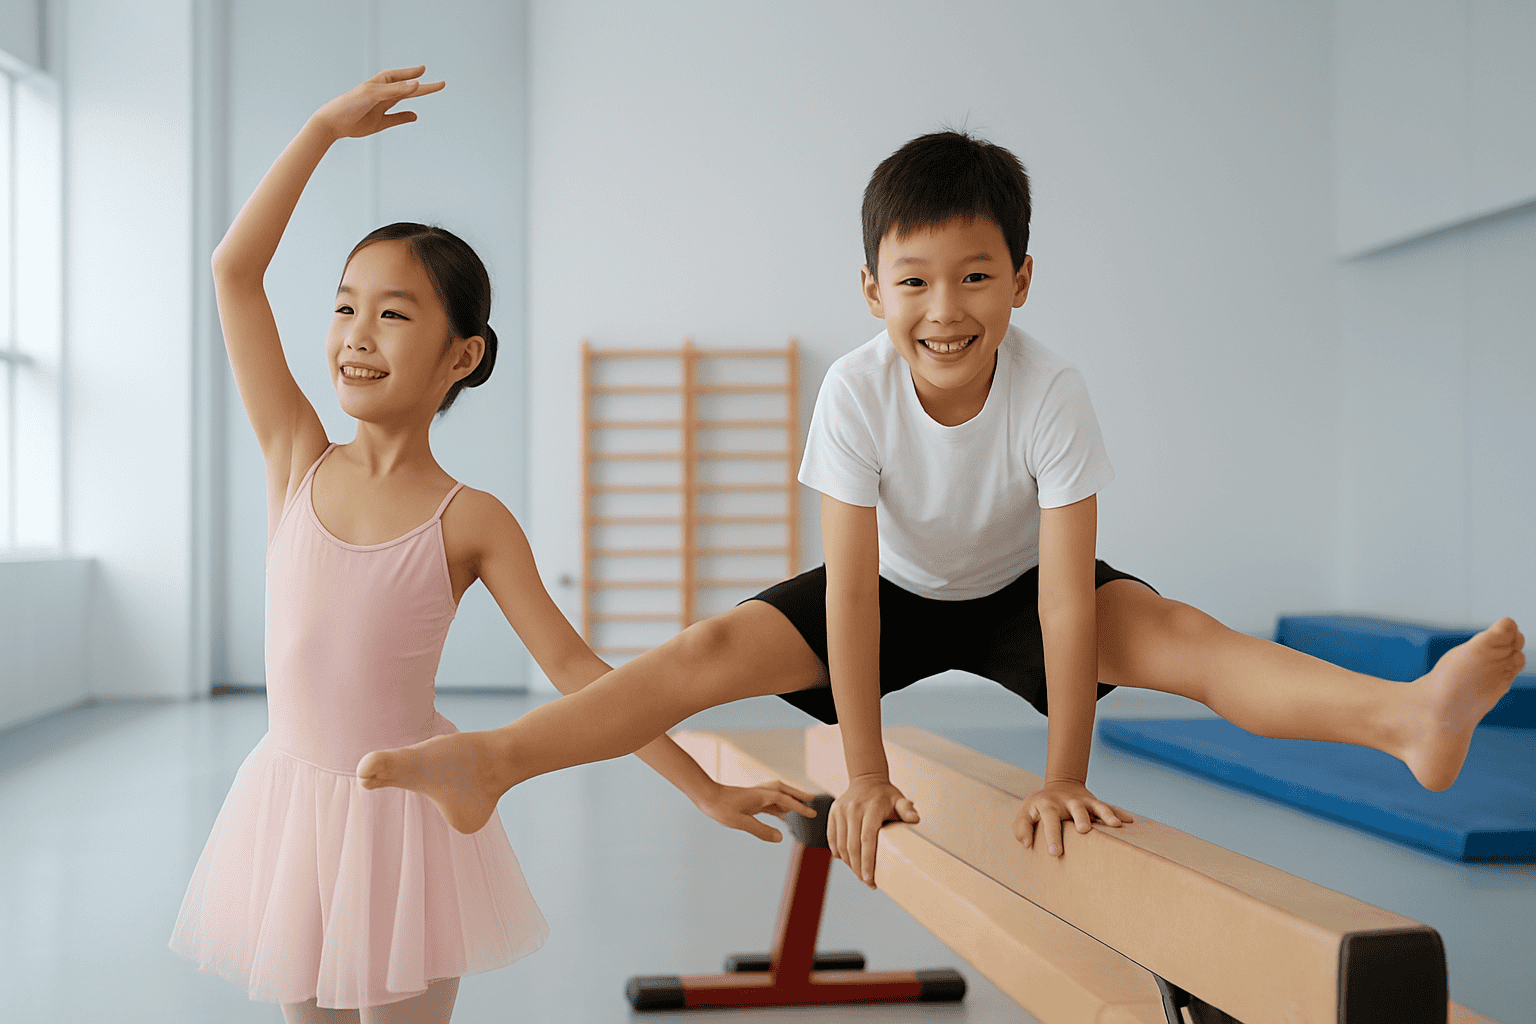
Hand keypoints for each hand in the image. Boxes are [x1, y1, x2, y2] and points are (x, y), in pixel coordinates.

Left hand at [312, 66, 444, 140]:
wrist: (333, 123)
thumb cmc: (350, 104)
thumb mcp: (374, 94)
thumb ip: (396, 90)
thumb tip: (417, 84)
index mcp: (379, 83)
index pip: (400, 76)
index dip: (411, 73)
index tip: (424, 69)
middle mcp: (382, 94)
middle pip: (407, 89)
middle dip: (423, 86)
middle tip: (440, 84)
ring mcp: (381, 108)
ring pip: (403, 101)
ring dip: (416, 97)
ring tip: (429, 91)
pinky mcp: (379, 122)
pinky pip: (396, 118)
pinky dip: (406, 117)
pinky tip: (414, 116)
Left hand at [696, 781, 818, 842]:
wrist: (707, 796)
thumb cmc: (722, 808)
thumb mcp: (740, 822)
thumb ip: (761, 830)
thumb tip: (780, 838)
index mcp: (761, 796)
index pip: (786, 800)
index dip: (799, 807)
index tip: (812, 813)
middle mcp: (761, 793)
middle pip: (785, 791)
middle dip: (799, 795)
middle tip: (813, 799)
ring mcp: (756, 796)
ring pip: (778, 795)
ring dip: (790, 799)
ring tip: (800, 807)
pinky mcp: (751, 800)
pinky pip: (770, 802)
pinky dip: (780, 806)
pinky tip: (782, 814)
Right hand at [828, 775, 918, 888]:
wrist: (866, 779)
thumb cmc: (886, 795)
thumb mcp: (899, 799)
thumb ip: (907, 808)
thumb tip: (915, 818)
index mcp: (870, 807)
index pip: (866, 839)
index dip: (867, 861)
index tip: (870, 880)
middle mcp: (852, 809)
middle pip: (852, 846)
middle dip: (859, 869)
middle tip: (868, 883)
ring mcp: (840, 811)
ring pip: (841, 845)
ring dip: (849, 864)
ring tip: (860, 874)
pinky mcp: (832, 814)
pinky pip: (832, 839)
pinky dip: (839, 853)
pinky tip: (848, 862)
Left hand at [1013, 781, 1132, 856]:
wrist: (1058, 787)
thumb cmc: (1038, 809)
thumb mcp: (1024, 815)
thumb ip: (1021, 828)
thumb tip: (1026, 843)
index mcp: (1048, 805)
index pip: (1049, 820)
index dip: (1051, 836)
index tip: (1054, 853)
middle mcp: (1067, 801)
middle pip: (1075, 808)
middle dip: (1080, 818)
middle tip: (1084, 830)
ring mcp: (1083, 801)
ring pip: (1096, 805)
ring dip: (1106, 813)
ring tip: (1115, 825)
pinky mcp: (1094, 803)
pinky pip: (1109, 807)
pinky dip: (1119, 813)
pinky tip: (1129, 821)